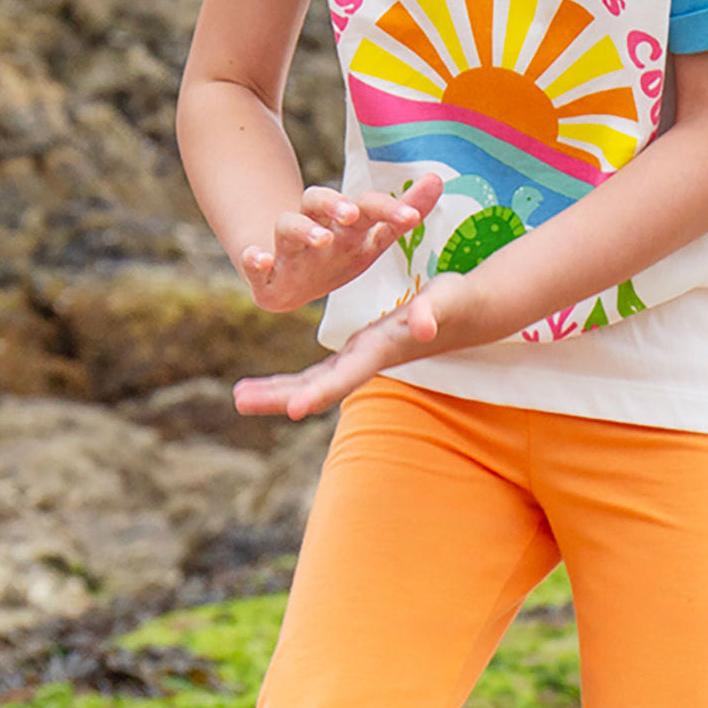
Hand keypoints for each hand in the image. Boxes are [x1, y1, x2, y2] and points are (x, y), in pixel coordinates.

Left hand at [232, 286, 447, 418]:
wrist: (468, 313)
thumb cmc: (456, 301)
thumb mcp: (445, 298)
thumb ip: (433, 310)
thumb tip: (424, 324)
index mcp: (382, 348)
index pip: (346, 373)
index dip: (320, 390)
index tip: (293, 409)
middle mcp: (368, 358)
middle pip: (319, 384)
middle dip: (280, 395)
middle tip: (239, 400)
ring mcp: (363, 358)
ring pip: (314, 381)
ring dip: (277, 392)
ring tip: (239, 397)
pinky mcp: (362, 351)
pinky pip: (321, 371)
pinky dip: (293, 381)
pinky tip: (269, 388)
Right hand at [239, 173, 442, 312]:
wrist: (287, 282)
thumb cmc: (337, 255)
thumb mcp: (372, 239)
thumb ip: (404, 213)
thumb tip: (438, 179)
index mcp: (344, 223)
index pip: (366, 207)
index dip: (388, 209)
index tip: (412, 218)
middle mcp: (315, 228)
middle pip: (320, 203)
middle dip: (336, 205)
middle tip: (352, 214)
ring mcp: (287, 247)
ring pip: (289, 226)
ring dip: (303, 230)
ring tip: (320, 239)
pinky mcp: (261, 270)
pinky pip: (252, 260)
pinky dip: (254, 258)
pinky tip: (260, 259)